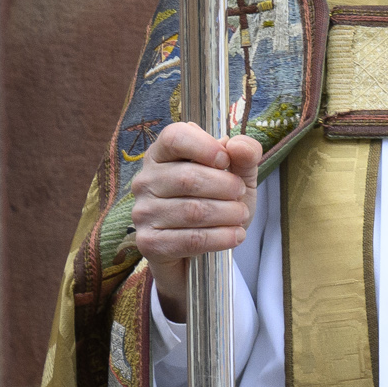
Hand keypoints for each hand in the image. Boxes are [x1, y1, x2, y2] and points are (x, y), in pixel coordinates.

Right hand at [130, 123, 263, 314]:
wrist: (204, 250)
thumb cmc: (218, 203)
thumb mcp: (238, 176)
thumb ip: (244, 156)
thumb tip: (238, 142)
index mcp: (162, 155)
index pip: (174, 137)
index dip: (205, 146)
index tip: (226, 161)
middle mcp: (145, 181)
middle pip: (188, 177)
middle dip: (226, 187)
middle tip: (240, 196)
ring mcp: (143, 213)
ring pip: (193, 210)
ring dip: (228, 214)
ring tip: (241, 216)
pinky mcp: (149, 243)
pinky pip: (190, 239)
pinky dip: (221, 237)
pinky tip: (235, 235)